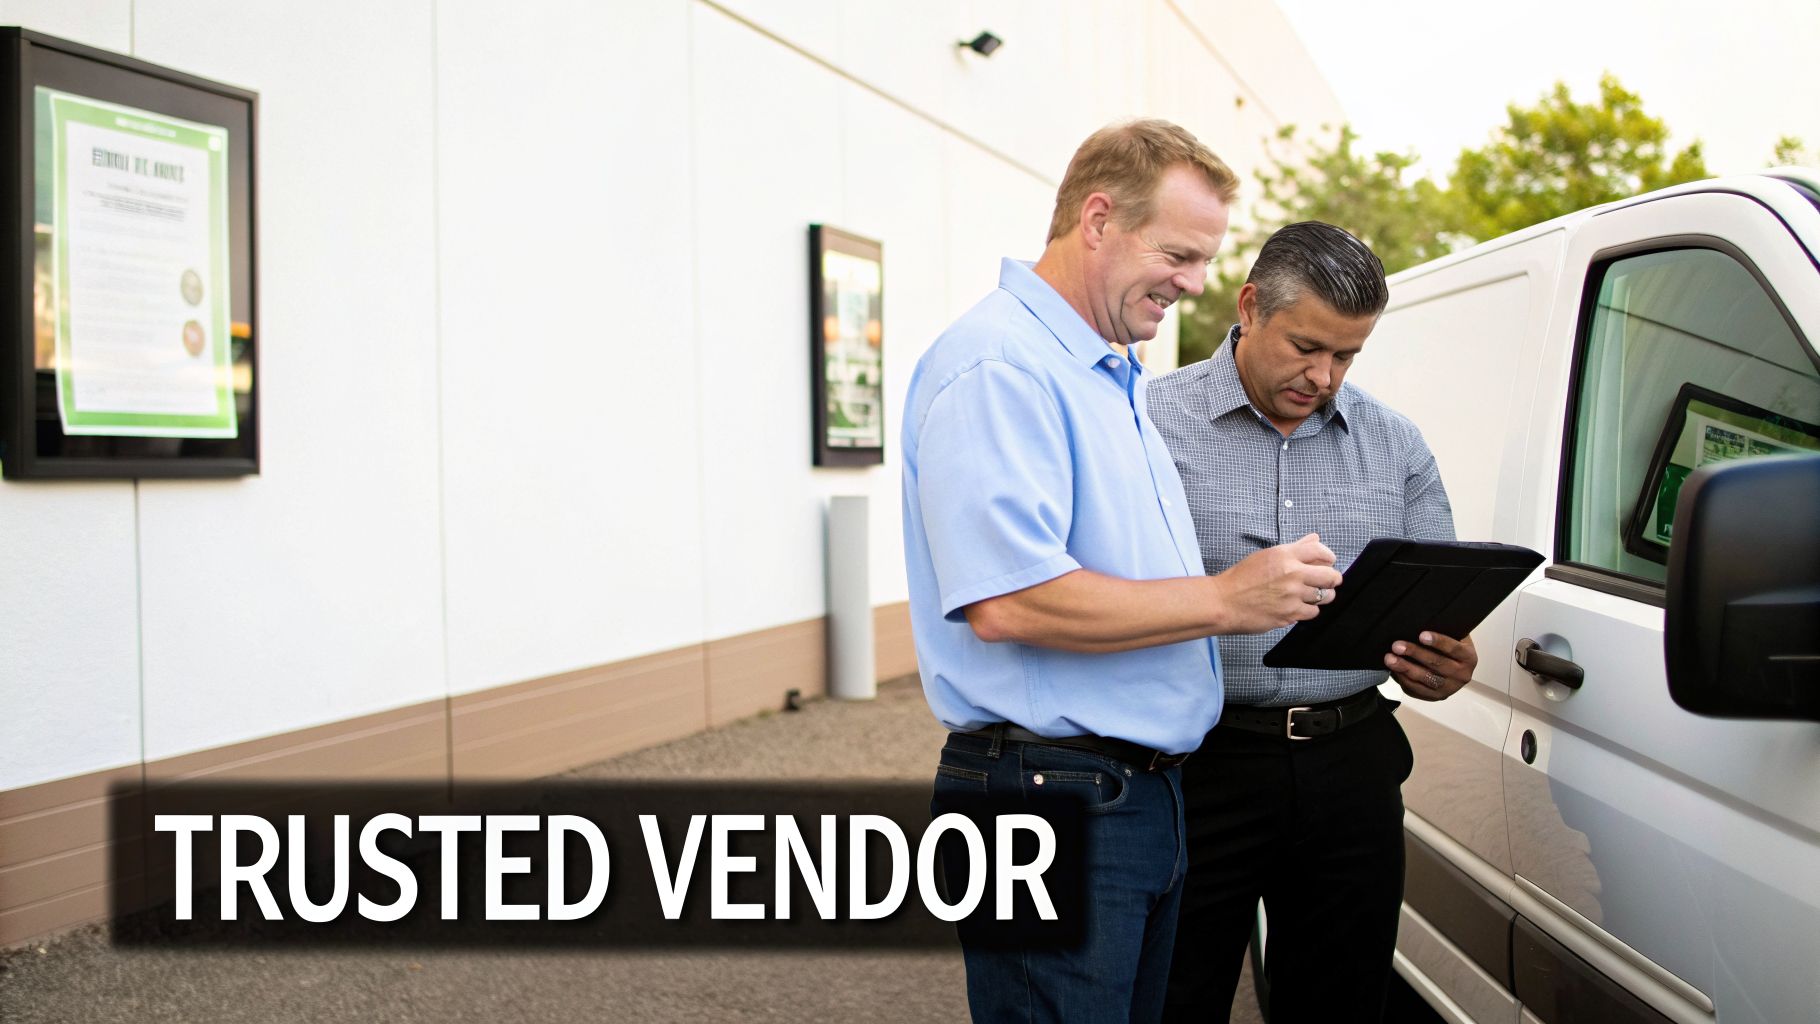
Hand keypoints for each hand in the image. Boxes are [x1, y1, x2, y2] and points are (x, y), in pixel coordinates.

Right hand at [1209, 533, 1343, 633]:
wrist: (1224, 602)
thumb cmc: (1240, 579)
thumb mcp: (1266, 556)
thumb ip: (1295, 548)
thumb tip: (1315, 539)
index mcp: (1284, 555)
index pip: (1321, 551)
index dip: (1329, 557)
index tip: (1328, 563)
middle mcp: (1291, 574)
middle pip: (1331, 576)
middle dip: (1333, 579)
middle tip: (1327, 581)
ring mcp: (1292, 596)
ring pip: (1325, 597)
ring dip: (1322, 596)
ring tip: (1310, 595)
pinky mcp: (1290, 614)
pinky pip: (1313, 612)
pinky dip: (1308, 610)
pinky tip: (1297, 606)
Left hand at [1385, 632, 1476, 701]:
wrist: (1454, 667)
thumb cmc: (1450, 646)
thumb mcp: (1454, 635)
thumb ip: (1444, 629)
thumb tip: (1423, 618)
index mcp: (1468, 657)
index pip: (1454, 648)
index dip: (1438, 641)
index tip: (1421, 635)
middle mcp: (1462, 675)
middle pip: (1437, 664)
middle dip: (1415, 653)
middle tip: (1397, 646)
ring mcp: (1449, 688)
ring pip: (1425, 679)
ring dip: (1405, 668)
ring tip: (1390, 658)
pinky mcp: (1435, 697)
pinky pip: (1417, 690)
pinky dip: (1403, 679)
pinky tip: (1394, 670)